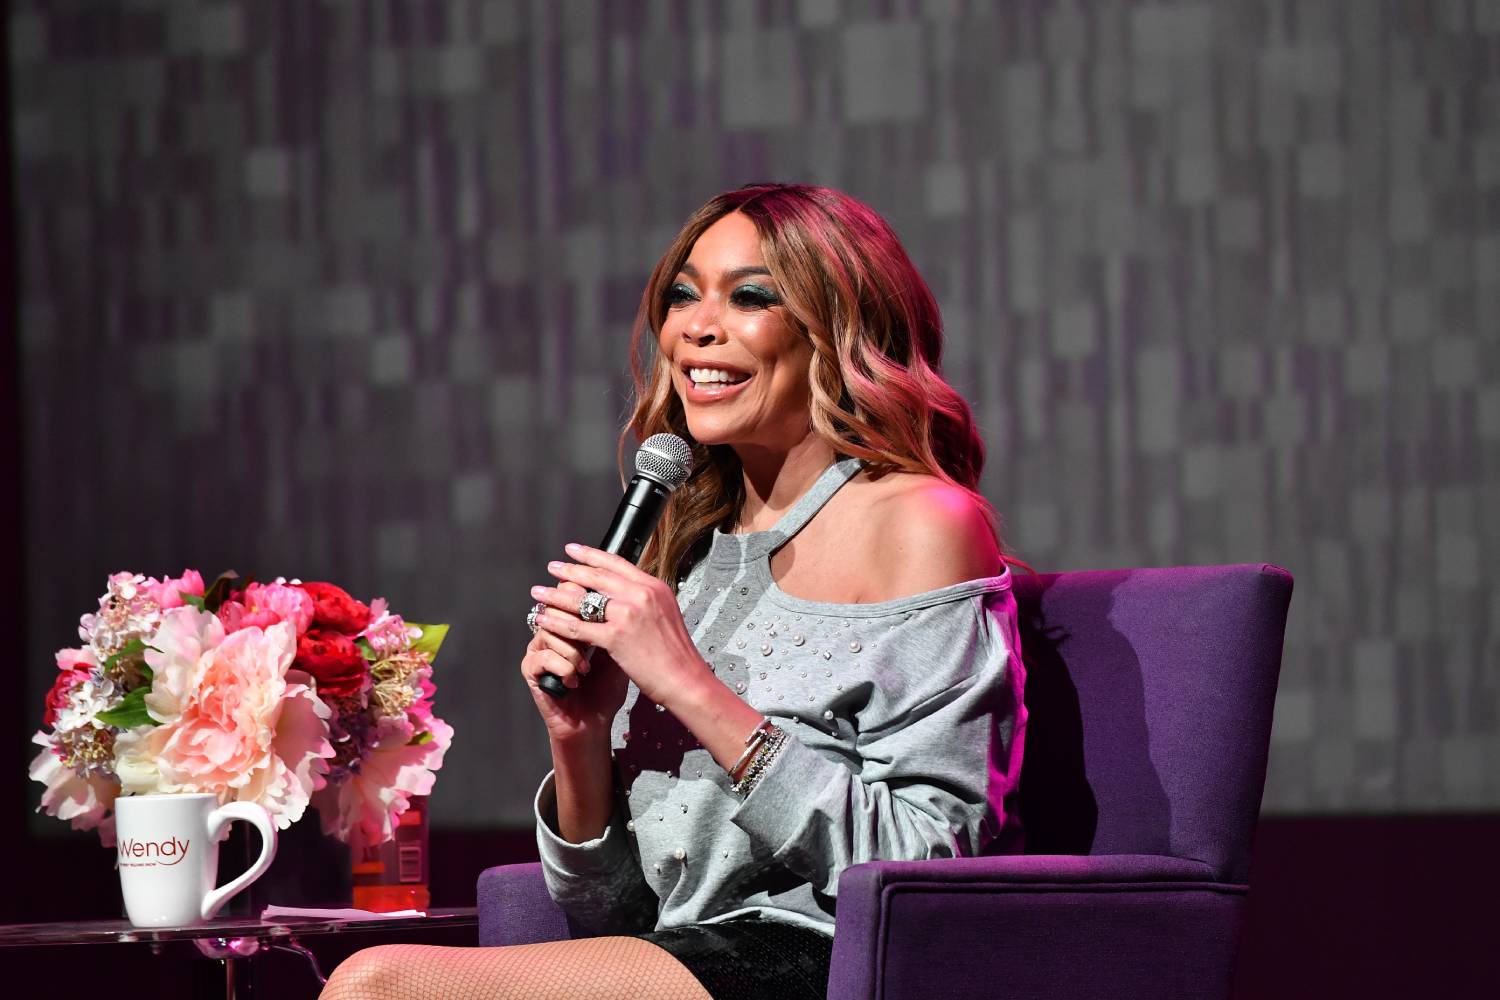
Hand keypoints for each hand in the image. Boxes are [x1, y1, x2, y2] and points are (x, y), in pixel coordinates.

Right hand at [521, 580, 627, 744]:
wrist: (593, 722)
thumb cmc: (607, 687)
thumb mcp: (618, 650)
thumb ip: (616, 622)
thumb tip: (624, 595)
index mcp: (573, 620)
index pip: (572, 590)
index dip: (586, 596)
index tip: (605, 610)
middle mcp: (553, 629)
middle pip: (557, 604)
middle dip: (578, 622)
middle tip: (593, 641)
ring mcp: (539, 647)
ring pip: (550, 630)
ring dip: (573, 651)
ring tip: (585, 668)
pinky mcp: (530, 668)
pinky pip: (544, 656)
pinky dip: (564, 668)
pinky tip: (574, 681)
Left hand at [529, 543, 709, 710]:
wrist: (685, 679)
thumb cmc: (676, 654)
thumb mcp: (665, 614)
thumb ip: (645, 600)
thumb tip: (624, 593)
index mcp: (653, 586)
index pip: (616, 563)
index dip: (591, 555)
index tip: (573, 550)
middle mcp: (640, 594)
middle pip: (596, 576)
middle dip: (569, 570)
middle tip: (552, 568)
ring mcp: (627, 614)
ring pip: (582, 599)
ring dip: (555, 594)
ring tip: (538, 592)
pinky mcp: (615, 637)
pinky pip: (577, 626)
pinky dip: (555, 622)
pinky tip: (542, 619)